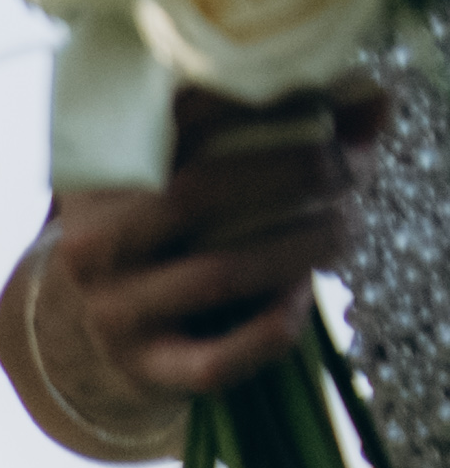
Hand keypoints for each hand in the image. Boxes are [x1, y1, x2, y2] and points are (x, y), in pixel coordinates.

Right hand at [12, 81, 383, 461]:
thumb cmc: (175, 229)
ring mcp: (114, 309)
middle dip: (295, 173)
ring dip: (301, 246)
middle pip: (197, 193)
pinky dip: (270, 330)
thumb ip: (275, 124)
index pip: (175, 121)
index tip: (326, 104)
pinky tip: (300, 297)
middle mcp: (94, 241)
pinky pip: (214, 359)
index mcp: (102, 176)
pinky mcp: (145, 367)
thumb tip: (372, 100)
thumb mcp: (196, 168)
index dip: (260, 104)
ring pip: (217, 274)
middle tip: (350, 167)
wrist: (107, 325)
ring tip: (345, 226)